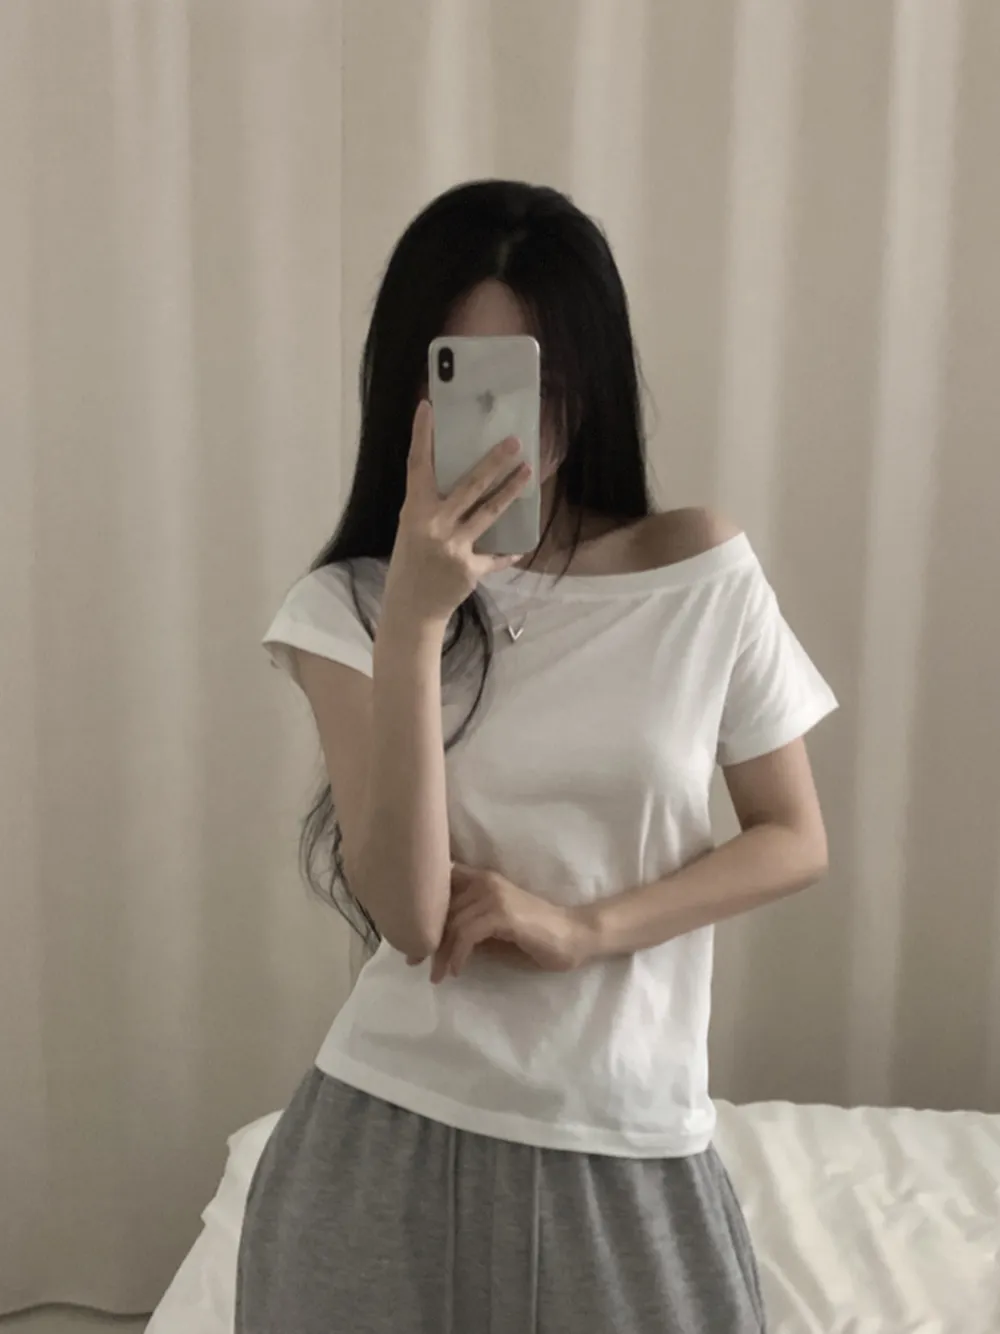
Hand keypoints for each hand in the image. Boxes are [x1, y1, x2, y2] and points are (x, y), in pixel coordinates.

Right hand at [384, 401, 532, 624]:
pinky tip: (519, 545)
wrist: (411, 607)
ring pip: (489, 512)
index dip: (423, 435)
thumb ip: (431, 506)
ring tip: (528, 470)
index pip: (418, 466)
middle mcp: (434, 526)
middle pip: (470, 486)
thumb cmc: (409, 562)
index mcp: (414, 511)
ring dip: (511, 490)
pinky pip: (495, 556)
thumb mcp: (411, 528)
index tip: (428, 407)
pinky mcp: (470, 569)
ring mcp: (454, 547)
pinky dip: (506, 551)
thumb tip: (458, 479)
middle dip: (494, 461)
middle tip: (514, 441)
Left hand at [429, 864, 592, 982]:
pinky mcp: (503, 915)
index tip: (408, 933)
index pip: (440, 885)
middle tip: (413, 961)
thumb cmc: (534, 934)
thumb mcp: (493, 926)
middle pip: (441, 908)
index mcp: (481, 878)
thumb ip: (467, 923)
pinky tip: (456, 971)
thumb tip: (432, 938)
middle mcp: (484, 881)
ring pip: (451, 923)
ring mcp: (494, 896)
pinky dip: (457, 955)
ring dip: (440, 953)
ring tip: (435, 975)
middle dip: (425, 938)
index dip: (421, 908)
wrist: (573, 936)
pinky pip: (466, 935)